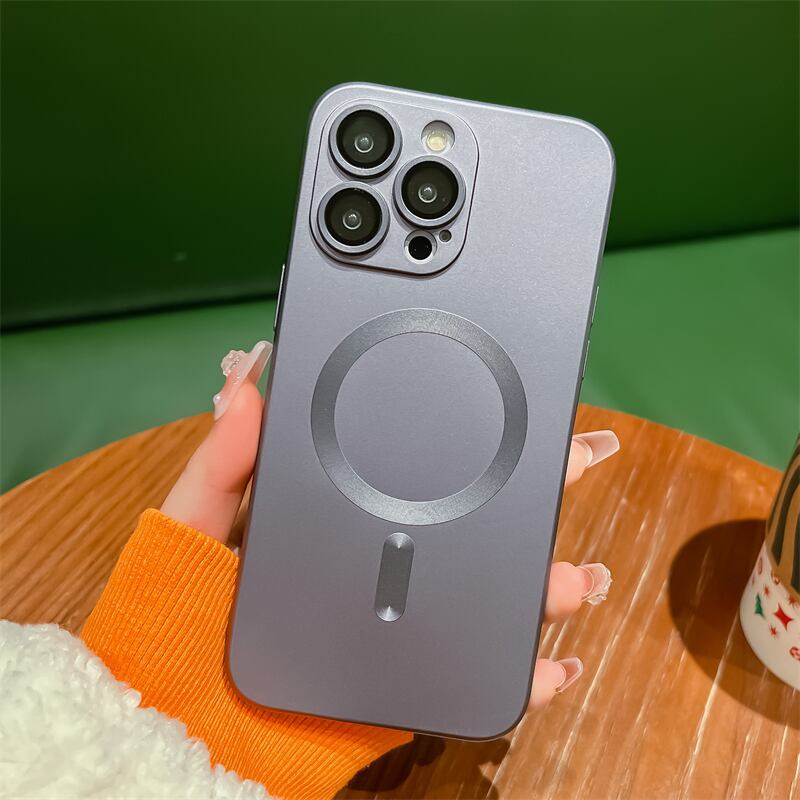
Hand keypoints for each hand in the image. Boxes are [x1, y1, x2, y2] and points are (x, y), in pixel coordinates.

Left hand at [161, 342, 618, 711]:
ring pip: (484, 594)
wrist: (181, 722)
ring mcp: (397, 622)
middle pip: (466, 523)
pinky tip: (556, 662)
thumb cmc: (175, 614)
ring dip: (541, 582)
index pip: (410, 465)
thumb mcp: (191, 522)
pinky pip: (472, 673)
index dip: (465, 437)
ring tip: (575, 573)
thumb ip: (220, 462)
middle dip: (532, 495)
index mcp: (336, 516)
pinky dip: (522, 672)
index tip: (515, 409)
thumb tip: (247, 386)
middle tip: (579, 460)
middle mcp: (378, 563)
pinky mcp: (403, 679)